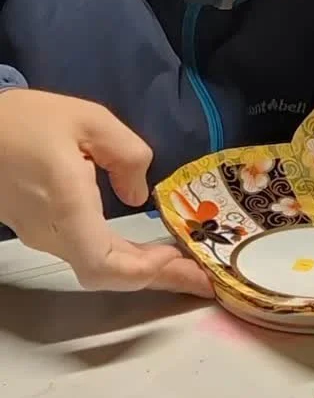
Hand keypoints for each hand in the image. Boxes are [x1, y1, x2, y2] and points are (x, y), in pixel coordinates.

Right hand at [0, 90, 213, 297]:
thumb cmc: (27, 121)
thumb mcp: (89, 120)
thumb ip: (126, 154)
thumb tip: (140, 195)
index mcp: (67, 206)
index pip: (104, 264)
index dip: (145, 272)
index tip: (180, 260)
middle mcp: (54, 232)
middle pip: (106, 274)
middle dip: (157, 277)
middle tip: (202, 277)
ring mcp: (43, 236)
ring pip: (96, 267)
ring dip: (140, 268)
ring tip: (182, 262)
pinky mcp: (40, 230)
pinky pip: (86, 253)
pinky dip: (121, 258)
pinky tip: (144, 249)